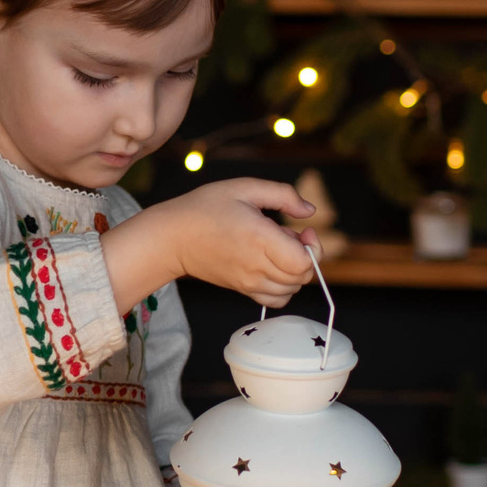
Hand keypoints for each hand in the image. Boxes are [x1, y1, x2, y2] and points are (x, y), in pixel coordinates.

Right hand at [105, 178, 316, 309]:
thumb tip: (310, 212)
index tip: (303, 231)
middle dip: (307, 256)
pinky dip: (284, 287)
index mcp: (259, 239)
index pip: (303, 262)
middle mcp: (256, 265)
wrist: (173, 237)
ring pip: (292, 290)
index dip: (313, 248)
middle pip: (302, 277)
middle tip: (291, 236)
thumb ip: (283, 195)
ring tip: (279, 250)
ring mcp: (249, 281)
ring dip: (295, 271)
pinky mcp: (242, 289)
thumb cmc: (205, 207)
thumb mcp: (244, 187)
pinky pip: (276, 299)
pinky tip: (274, 267)